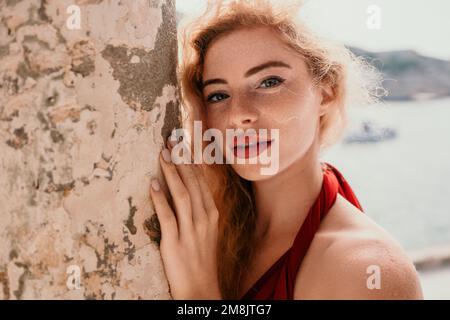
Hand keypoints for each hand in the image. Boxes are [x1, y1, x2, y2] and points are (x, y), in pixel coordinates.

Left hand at [149, 138, 221, 299]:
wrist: (201, 289)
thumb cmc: (202, 260)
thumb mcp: (207, 232)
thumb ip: (200, 211)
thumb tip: (189, 191)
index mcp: (212, 215)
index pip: (202, 182)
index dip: (191, 162)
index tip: (183, 145)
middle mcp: (204, 219)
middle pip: (193, 184)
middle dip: (182, 161)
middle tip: (171, 141)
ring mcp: (191, 231)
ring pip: (182, 195)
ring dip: (172, 173)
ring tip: (163, 155)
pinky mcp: (175, 243)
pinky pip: (168, 217)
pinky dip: (160, 200)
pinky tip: (153, 185)